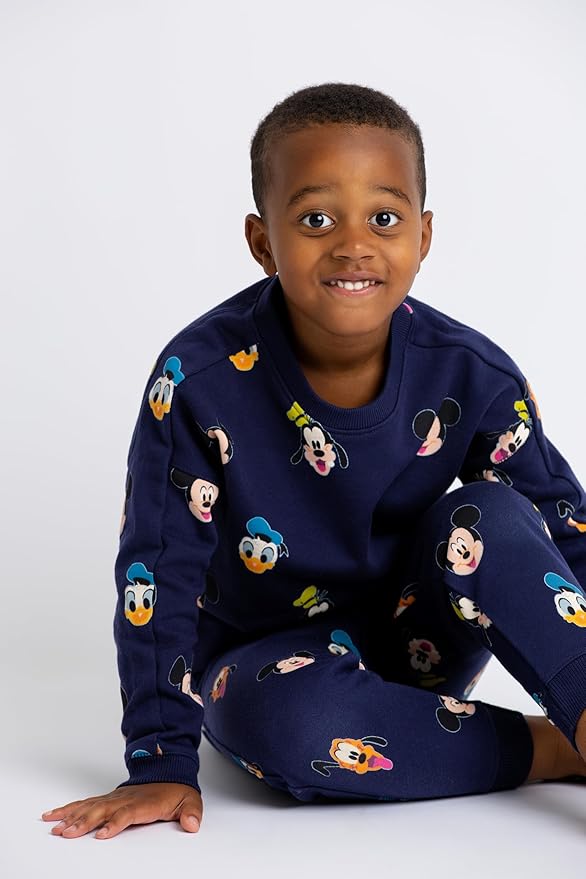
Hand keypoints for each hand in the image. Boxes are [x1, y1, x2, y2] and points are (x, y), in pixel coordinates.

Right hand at [40, 782, 202, 838]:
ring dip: (71, 817)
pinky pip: (85, 804)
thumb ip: (191, 812)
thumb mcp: (190, 800)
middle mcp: (125, 799)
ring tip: (54, 826)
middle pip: (102, 811)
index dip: (114, 823)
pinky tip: (55, 815)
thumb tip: (193, 823)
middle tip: (67, 833)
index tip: (102, 834)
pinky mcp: (107, 800)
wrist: (167, 771)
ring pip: (89, 807)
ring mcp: (114, 798)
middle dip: (84, 822)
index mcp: (144, 803)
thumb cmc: (176, 790)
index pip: (127, 813)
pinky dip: (69, 809)